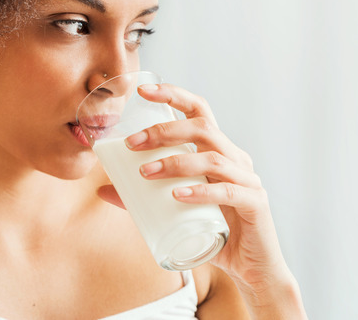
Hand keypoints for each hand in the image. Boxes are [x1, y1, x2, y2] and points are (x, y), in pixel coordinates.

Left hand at [96, 83, 293, 297]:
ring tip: (145, 173)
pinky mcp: (255, 204)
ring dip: (176, 162)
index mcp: (218, 151)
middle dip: (164, 131)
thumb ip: (142, 199)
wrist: (250, 266)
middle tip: (133, 144)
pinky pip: (229, 192)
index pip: (199, 111)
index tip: (143, 91)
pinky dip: (201, 192)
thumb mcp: (174, 211)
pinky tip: (178, 195)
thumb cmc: (212, 231)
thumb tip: (103, 188)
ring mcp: (248, 180)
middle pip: (203, 128)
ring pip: (213, 159)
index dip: (174, 96)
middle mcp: (236, 158)